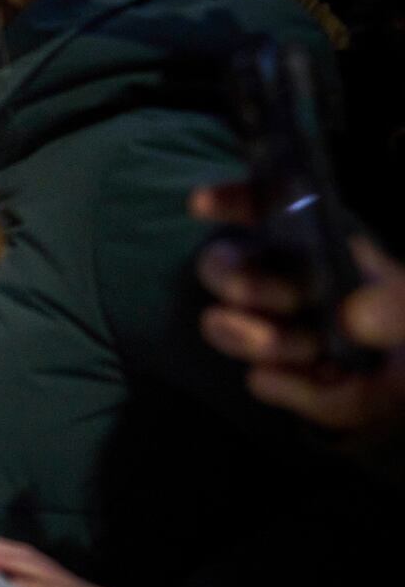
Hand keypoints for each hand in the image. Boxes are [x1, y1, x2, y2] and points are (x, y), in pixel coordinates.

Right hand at [192, 183, 404, 435]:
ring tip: (310, 351)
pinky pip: (264, 381)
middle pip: (223, 267)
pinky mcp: (282, 381)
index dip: (230, 201)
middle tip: (289, 301)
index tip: (201, 204)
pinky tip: (329, 382)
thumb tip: (350, 320)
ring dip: (262, 339)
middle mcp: (284, 282)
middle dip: (239, 281)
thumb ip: (395, 305)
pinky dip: (291, 385)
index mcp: (319, 244)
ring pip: (226, 324)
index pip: (264, 211)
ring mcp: (275, 333)